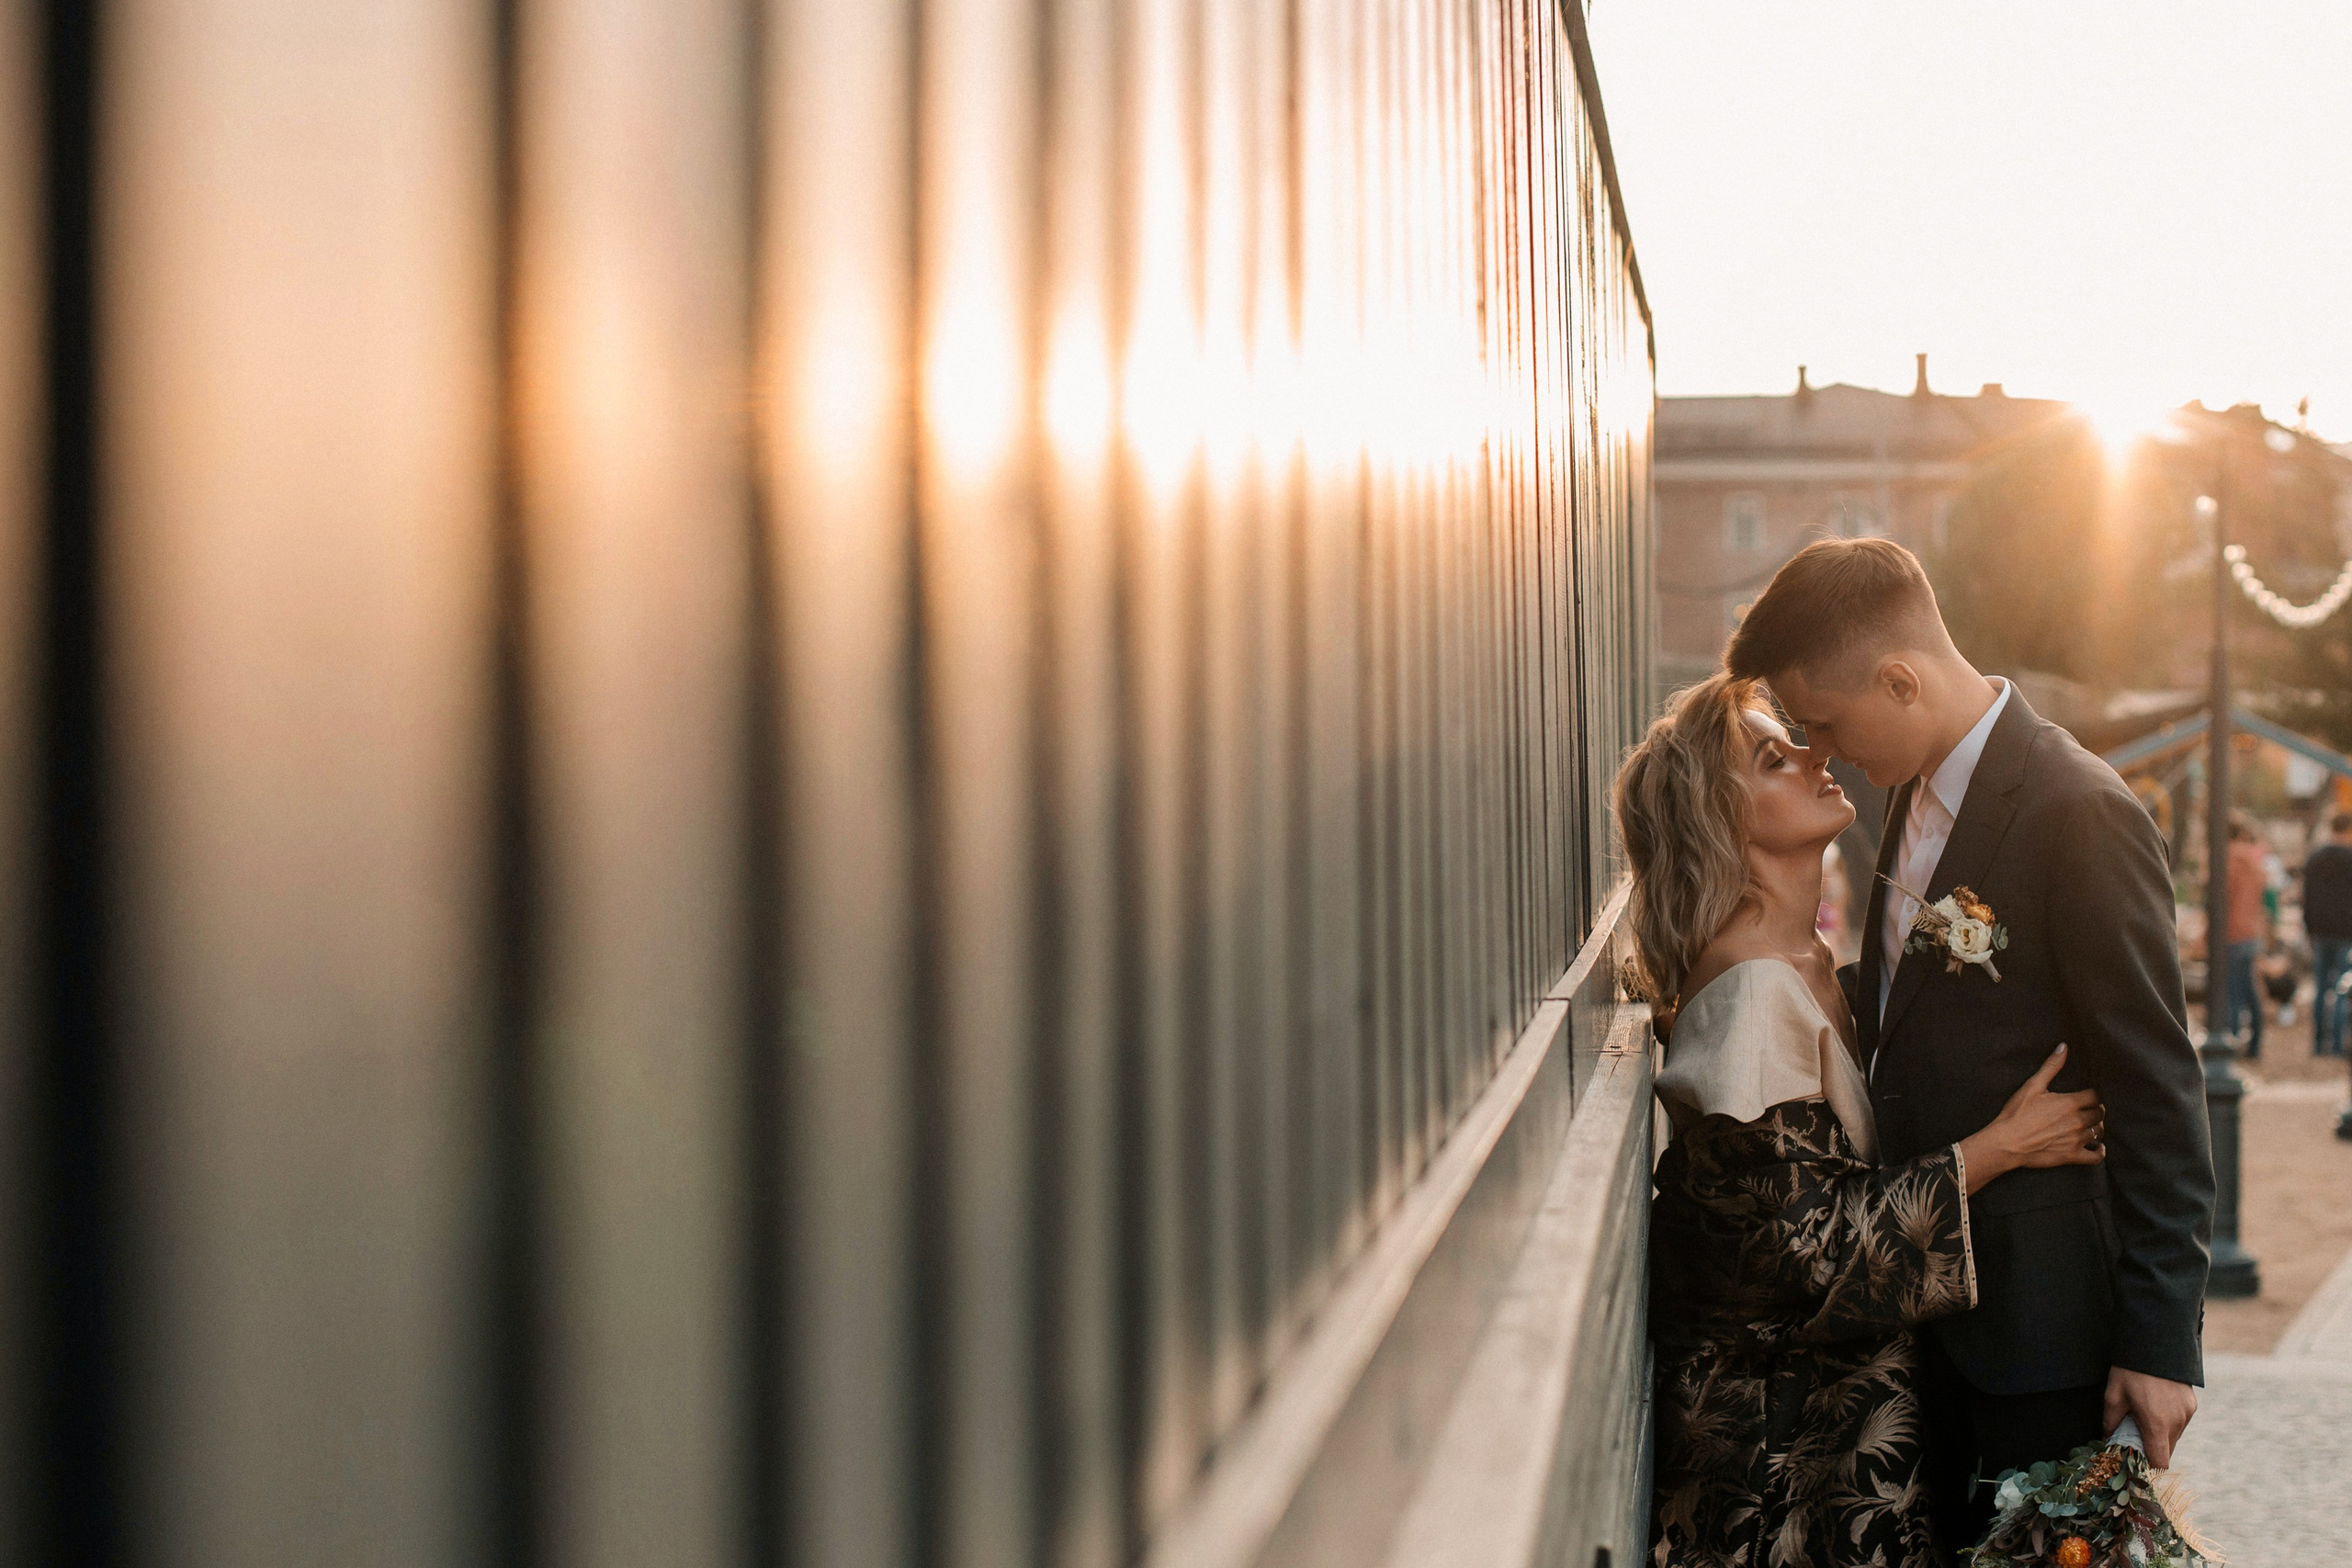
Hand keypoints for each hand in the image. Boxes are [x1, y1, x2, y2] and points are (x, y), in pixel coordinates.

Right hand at [1956, 1044, 2105, 1193]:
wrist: (2007, 1142)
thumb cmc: (2016, 1113)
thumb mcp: (2031, 1086)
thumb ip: (2051, 1066)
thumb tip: (2064, 1046)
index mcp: (2070, 1103)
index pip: (2095, 1096)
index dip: (2093, 1095)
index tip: (2088, 1096)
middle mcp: (2077, 1121)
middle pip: (2099, 1114)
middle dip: (2096, 1110)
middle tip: (2089, 1110)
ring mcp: (2076, 1140)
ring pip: (2099, 1132)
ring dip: (2096, 1128)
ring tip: (2089, 1125)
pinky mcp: (2072, 1156)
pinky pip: (2096, 1157)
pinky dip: (2100, 1151)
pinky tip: (2098, 1147)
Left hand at [2104, 1367, 2196, 1467]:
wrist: (2155, 1343)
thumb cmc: (2130, 1371)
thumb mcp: (2113, 1396)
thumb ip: (2111, 1422)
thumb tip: (2107, 1440)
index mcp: (2157, 1423)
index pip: (2160, 1461)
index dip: (2148, 1464)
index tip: (2136, 1458)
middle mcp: (2177, 1422)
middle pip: (2167, 1450)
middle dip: (2152, 1448)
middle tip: (2135, 1435)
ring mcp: (2187, 1413)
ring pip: (2175, 1437)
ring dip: (2161, 1434)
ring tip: (2145, 1416)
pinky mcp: (2192, 1404)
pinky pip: (2181, 1422)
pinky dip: (2169, 1421)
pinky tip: (2156, 1406)